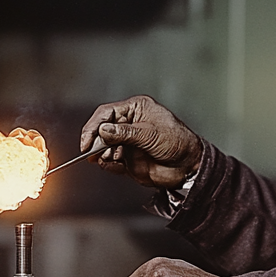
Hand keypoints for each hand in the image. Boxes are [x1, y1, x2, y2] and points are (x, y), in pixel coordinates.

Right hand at [80, 95, 202, 188]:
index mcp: (136, 109)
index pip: (107, 113)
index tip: (87, 141)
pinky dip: (109, 165)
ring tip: (112, 158)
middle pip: (101, 130)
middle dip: (97, 142)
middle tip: (96, 152)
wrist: (188, 166)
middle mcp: (129, 124)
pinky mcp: (127, 159)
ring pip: (103, 147)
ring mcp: (127, 142)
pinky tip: (117, 166)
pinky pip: (110, 161)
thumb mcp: (151, 134)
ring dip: (103, 154)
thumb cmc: (178, 143)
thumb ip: (125, 133)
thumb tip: (103, 130)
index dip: (94, 126)